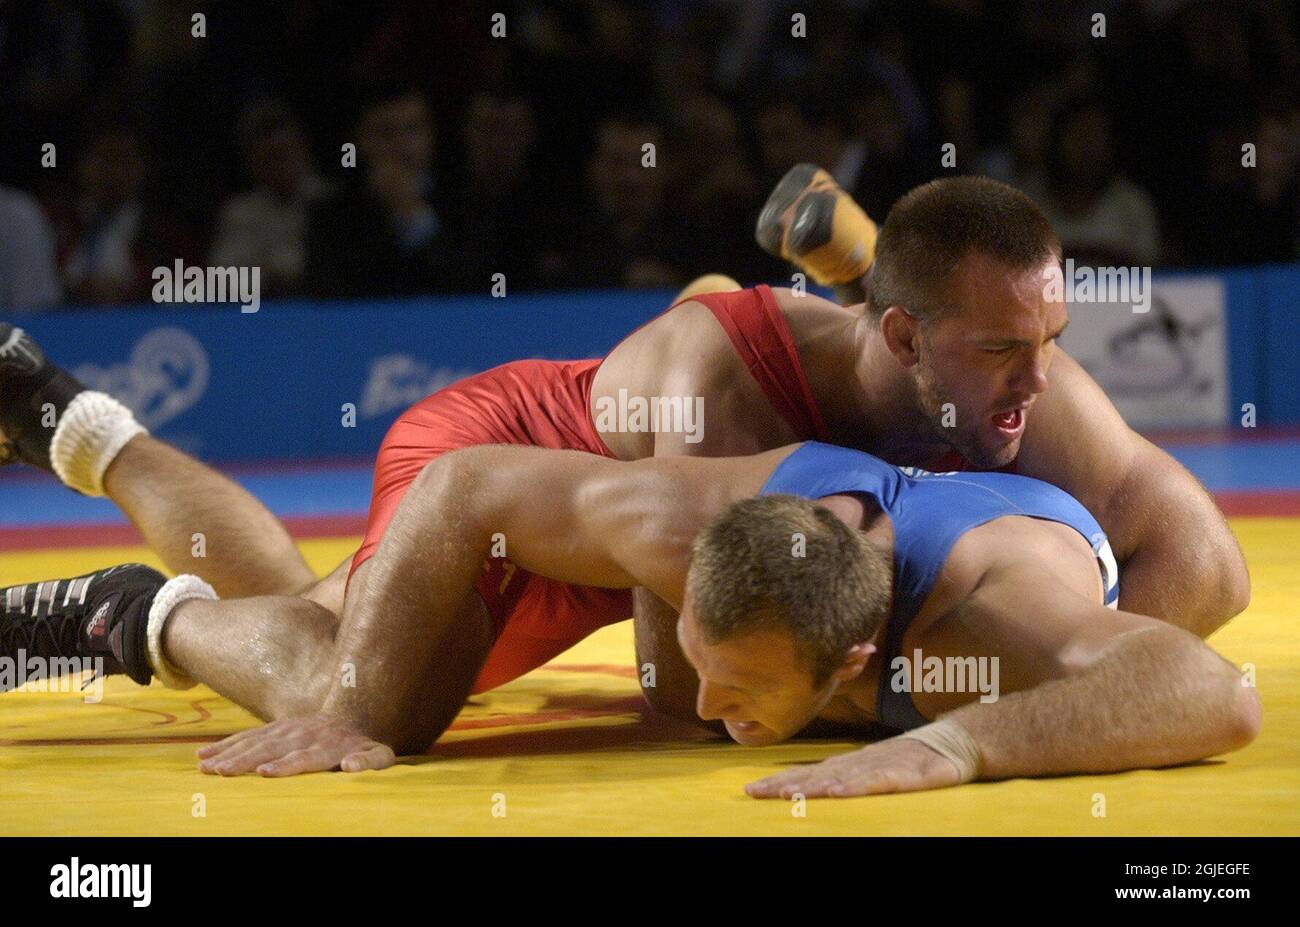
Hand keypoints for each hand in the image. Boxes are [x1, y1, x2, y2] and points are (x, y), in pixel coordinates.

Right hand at [197, 714, 395, 776]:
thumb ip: (371, 761)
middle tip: (221, 772)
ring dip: (229, 753)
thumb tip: (350, 766)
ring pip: (255, 741)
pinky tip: (204, 754)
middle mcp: (304, 735)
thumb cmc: (366, 744)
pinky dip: (226, 744)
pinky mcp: (275, 727)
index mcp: (329, 745)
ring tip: (206, 767)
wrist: (355, 711)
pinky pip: (247, 735)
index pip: (304, 756)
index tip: (266, 772)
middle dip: (246, 760)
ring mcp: (287, 728)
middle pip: (272, 749)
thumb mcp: (380, 753)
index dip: (286, 764)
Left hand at [745, 736, 962, 798]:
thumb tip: (817, 785)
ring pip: (839, 777)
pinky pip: (876, 782)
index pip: (809, 772)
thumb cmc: (912, 758)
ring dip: (811, 785)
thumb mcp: (875, 769)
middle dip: (784, 783)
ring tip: (785, 794)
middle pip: (815, 774)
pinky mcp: (904, 775)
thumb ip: (848, 776)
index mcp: (850, 762)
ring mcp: (880, 766)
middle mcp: (859, 762)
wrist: (955, 742)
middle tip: (754, 793)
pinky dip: (855, 786)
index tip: (752, 790)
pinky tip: (837, 791)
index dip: (781, 780)